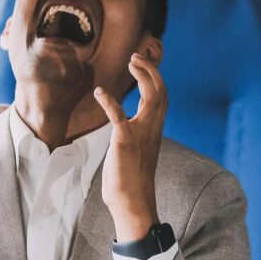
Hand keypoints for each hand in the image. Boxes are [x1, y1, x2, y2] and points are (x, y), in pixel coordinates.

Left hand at [93, 53, 167, 240]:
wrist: (132, 202)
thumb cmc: (130, 180)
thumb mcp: (135, 151)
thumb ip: (133, 135)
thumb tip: (124, 126)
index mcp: (154, 130)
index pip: (161, 97)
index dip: (153, 77)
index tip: (140, 64)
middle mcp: (152, 129)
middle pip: (161, 91)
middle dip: (150, 70)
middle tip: (135, 57)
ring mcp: (140, 134)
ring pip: (151, 97)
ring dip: (142, 77)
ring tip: (130, 62)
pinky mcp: (125, 141)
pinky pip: (119, 116)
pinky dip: (110, 102)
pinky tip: (99, 92)